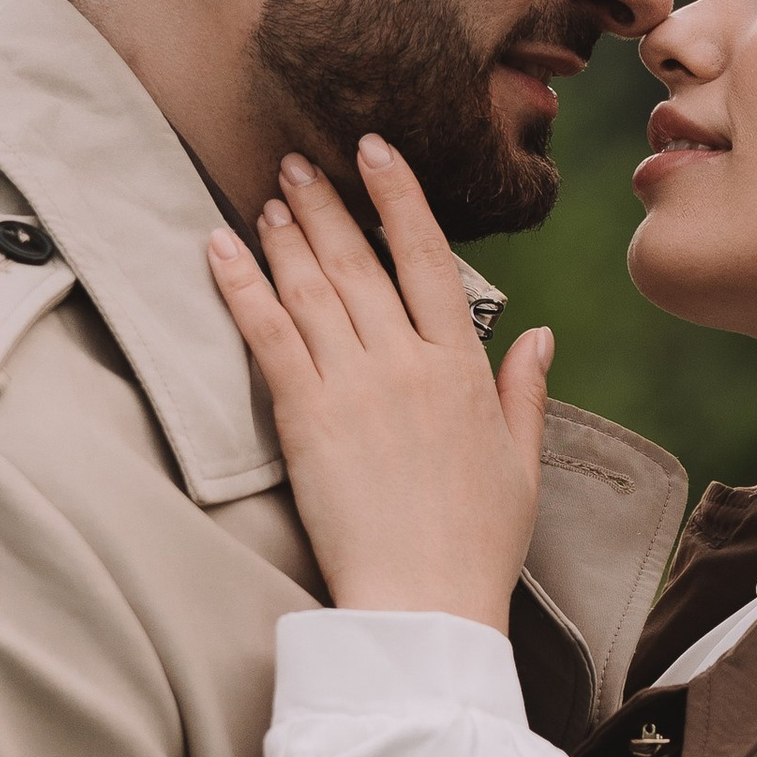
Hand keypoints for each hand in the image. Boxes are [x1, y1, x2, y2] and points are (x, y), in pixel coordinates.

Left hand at [206, 139, 551, 626]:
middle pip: (359, 262)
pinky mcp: (306, 417)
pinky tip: (219, 247)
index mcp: (463, 369)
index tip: (376, 152)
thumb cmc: (476, 547)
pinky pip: (268, 333)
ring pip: (313, 287)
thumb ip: (524, 392)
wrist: (425, 605)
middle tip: (295, 163)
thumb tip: (537, 336)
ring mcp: (355, 386)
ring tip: (266, 196)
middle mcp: (407, 363)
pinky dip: (241, 284)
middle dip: (325, 204)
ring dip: (284, 234)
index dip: (399, 198)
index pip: (430, 259)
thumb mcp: (521, 465)